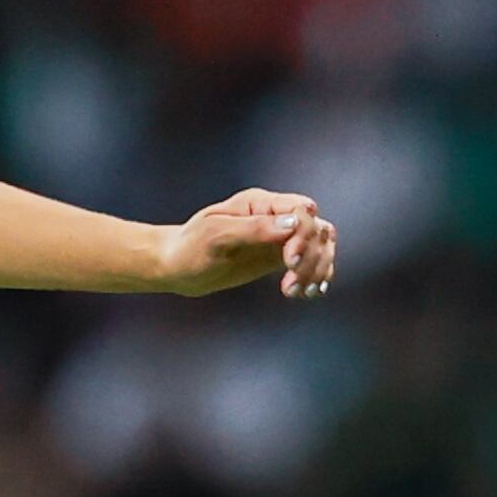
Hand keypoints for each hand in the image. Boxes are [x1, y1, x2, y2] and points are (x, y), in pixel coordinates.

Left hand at [156, 188, 341, 299]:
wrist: (177, 267)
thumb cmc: (190, 247)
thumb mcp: (216, 235)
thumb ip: (253, 228)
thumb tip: (293, 224)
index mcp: (259, 203)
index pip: (301, 210)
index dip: (303, 234)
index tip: (289, 261)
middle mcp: (274, 216)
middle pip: (316, 229)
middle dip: (312, 257)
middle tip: (292, 284)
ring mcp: (280, 236)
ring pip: (320, 245)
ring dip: (317, 269)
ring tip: (298, 292)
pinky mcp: (279, 256)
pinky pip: (311, 261)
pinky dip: (317, 276)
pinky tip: (309, 293)